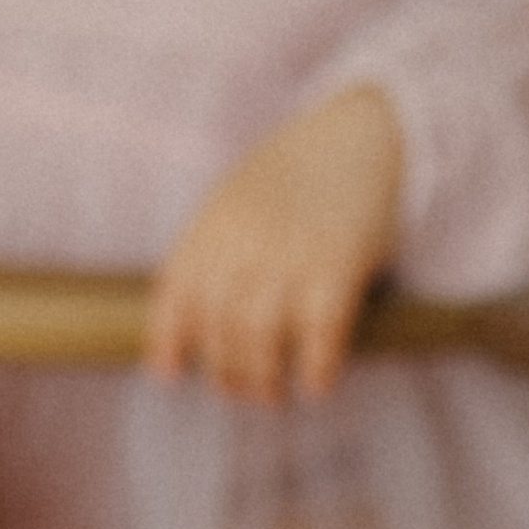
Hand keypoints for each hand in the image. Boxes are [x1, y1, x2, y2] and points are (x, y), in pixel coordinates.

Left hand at [145, 85, 403, 402]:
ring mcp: (291, 253)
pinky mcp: (339, 265)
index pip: (176, 294)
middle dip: (225, 373)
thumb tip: (188, 321)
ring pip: (257, 338)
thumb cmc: (298, 174)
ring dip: (262, 381)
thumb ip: (214, 248)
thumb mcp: (238, 199)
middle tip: (243, 389)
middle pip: (217, 326)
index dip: (167, 341)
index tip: (170, 372)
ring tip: (274, 394)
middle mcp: (245, 241)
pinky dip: (315, 368)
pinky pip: (319, 332)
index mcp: (214, 224)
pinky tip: (318, 384)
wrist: (361, 134)